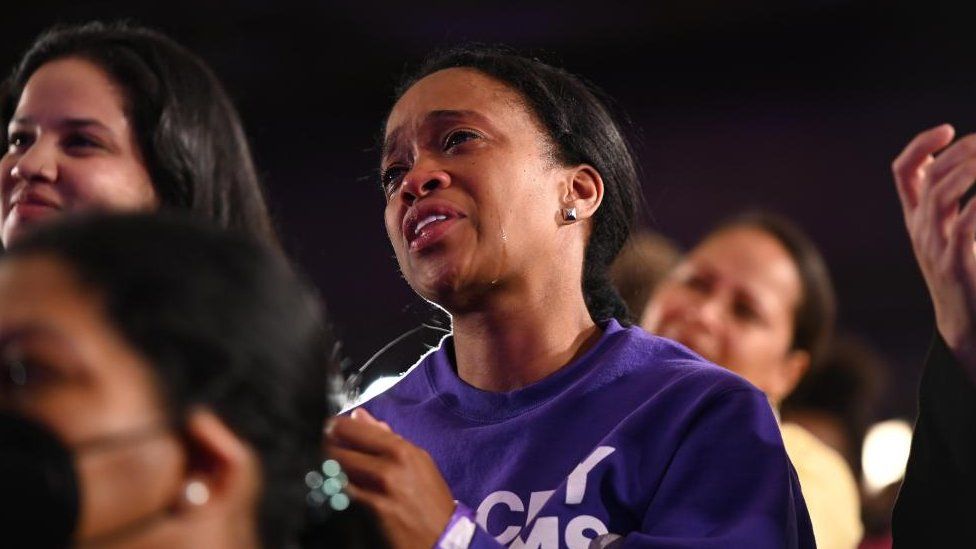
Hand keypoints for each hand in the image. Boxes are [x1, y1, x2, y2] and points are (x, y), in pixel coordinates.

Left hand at [327, 408, 455, 548]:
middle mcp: (392, 465)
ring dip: (326, 467)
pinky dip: (333, 487)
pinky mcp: (372, 511)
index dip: (335, 426)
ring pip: (338, 470)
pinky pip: (343, 493)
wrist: (442, 535)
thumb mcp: (417, 462)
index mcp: (403, 450)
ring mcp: (381, 489)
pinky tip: (331, 487)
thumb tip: (360, 416)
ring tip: (322, 466)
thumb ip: (387, 438)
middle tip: (318, 448)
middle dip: (325, 446)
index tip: (326, 427)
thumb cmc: (430, 498)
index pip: (358, 429)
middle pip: (342, 447)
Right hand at [893, 124, 975, 380]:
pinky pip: (965, 224)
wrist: (964, 325)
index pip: (903, 171)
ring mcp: (935, 245)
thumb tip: (966, 168)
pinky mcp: (955, 262)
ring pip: (941, 194)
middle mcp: (921, 228)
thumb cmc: (964, 276)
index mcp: (917, 219)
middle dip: (959, 152)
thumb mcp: (949, 235)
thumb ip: (951, 205)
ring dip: (969, 171)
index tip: (948, 131)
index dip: (920, 145)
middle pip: (929, 176)